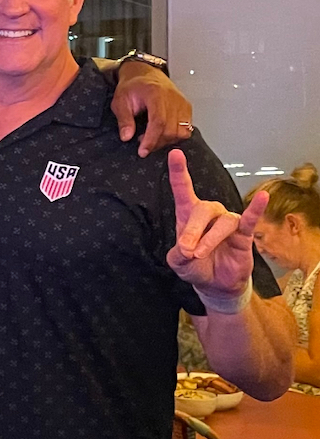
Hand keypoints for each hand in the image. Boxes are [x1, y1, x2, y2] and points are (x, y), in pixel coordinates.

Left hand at [112, 61, 192, 156]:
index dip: (151, 140)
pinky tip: (162, 133)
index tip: (143, 151)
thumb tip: (126, 136)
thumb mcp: (120, 101)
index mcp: (156, 94)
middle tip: (142, 143)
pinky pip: (186, 128)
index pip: (158, 122)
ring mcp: (182, 103)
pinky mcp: (187, 107)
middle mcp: (173, 98)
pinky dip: (175, 135)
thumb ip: (124, 119)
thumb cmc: (133, 86)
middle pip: (172, 129)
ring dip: (167, 140)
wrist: (144, 73)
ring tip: (151, 137)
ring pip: (182, 131)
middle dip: (156, 142)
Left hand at [167, 150, 260, 299]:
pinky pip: (250, 219)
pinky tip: (263, 198)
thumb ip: (178, 255)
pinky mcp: (244, 234)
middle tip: (186, 249)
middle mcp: (209, 214)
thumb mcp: (179, 263)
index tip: (175, 154)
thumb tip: (186, 249)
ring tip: (199, 254)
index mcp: (188, 215)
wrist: (214, 285)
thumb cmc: (195, 266)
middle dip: (192, 230)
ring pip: (222, 222)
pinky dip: (256, 209)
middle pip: (202, 209)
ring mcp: (227, 222)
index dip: (179, 172)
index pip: (183, 189)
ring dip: (209, 239)